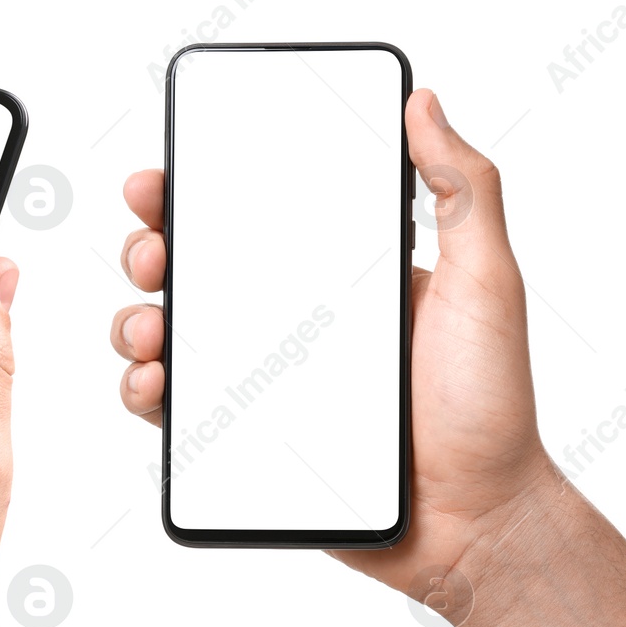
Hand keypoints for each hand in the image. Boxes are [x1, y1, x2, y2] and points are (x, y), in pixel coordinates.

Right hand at [112, 89, 554, 604]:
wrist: (476, 521)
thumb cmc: (490, 407)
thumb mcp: (485, 281)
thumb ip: (463, 189)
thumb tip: (426, 106)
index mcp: (331, 274)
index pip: (248, 217)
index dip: (191, 193)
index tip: (160, 182)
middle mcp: (286, 321)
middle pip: (189, 269)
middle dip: (148, 250)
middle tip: (153, 255)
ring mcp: (260, 380)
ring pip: (166, 334)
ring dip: (136, 321)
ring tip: (152, 329)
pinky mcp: (242, 437)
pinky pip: (172, 408)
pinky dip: (144, 389)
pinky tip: (154, 383)